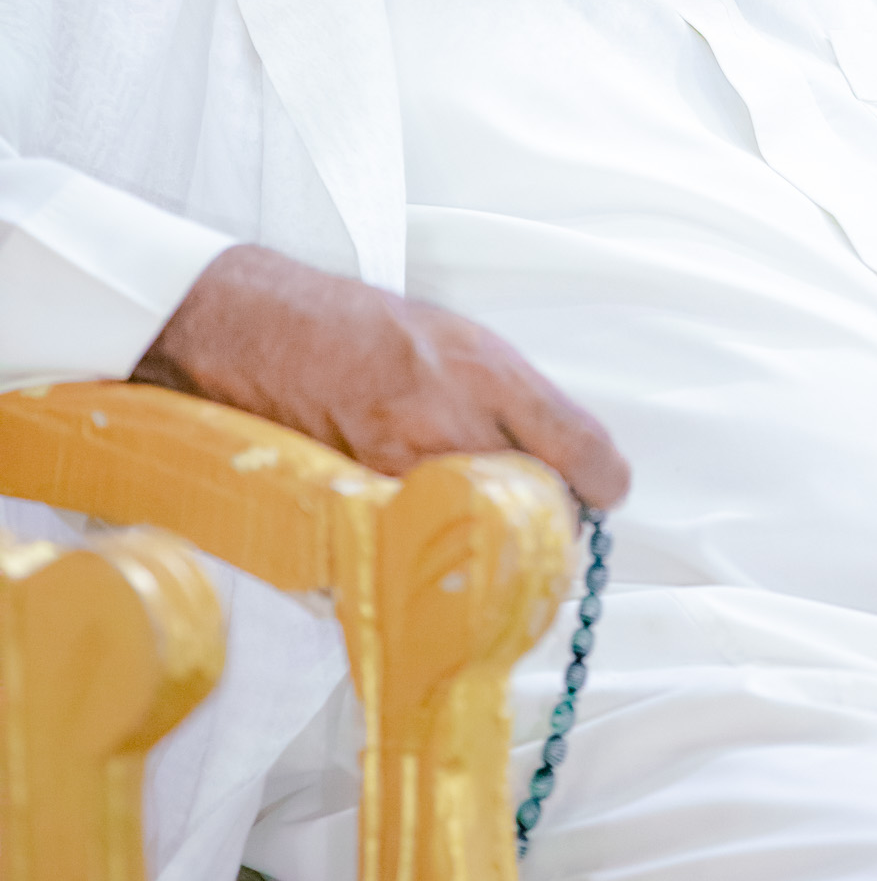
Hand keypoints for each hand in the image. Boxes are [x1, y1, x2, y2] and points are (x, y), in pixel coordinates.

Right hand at [131, 244, 629, 508]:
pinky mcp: (367, 509)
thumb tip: (569, 454)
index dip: (601, 481)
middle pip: (543, 511)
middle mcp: (457, 426)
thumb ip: (518, 397)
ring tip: (472, 517)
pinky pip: (420, 550)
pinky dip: (427, 551)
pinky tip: (421, 530)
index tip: (599, 489)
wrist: (270, 333)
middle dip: (546, 517)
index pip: (584, 451)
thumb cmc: (368, 329)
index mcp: (490, 376)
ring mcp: (410, 474)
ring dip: (490, 539)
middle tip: (532, 510)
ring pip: (486, 539)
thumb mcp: (462, 339)